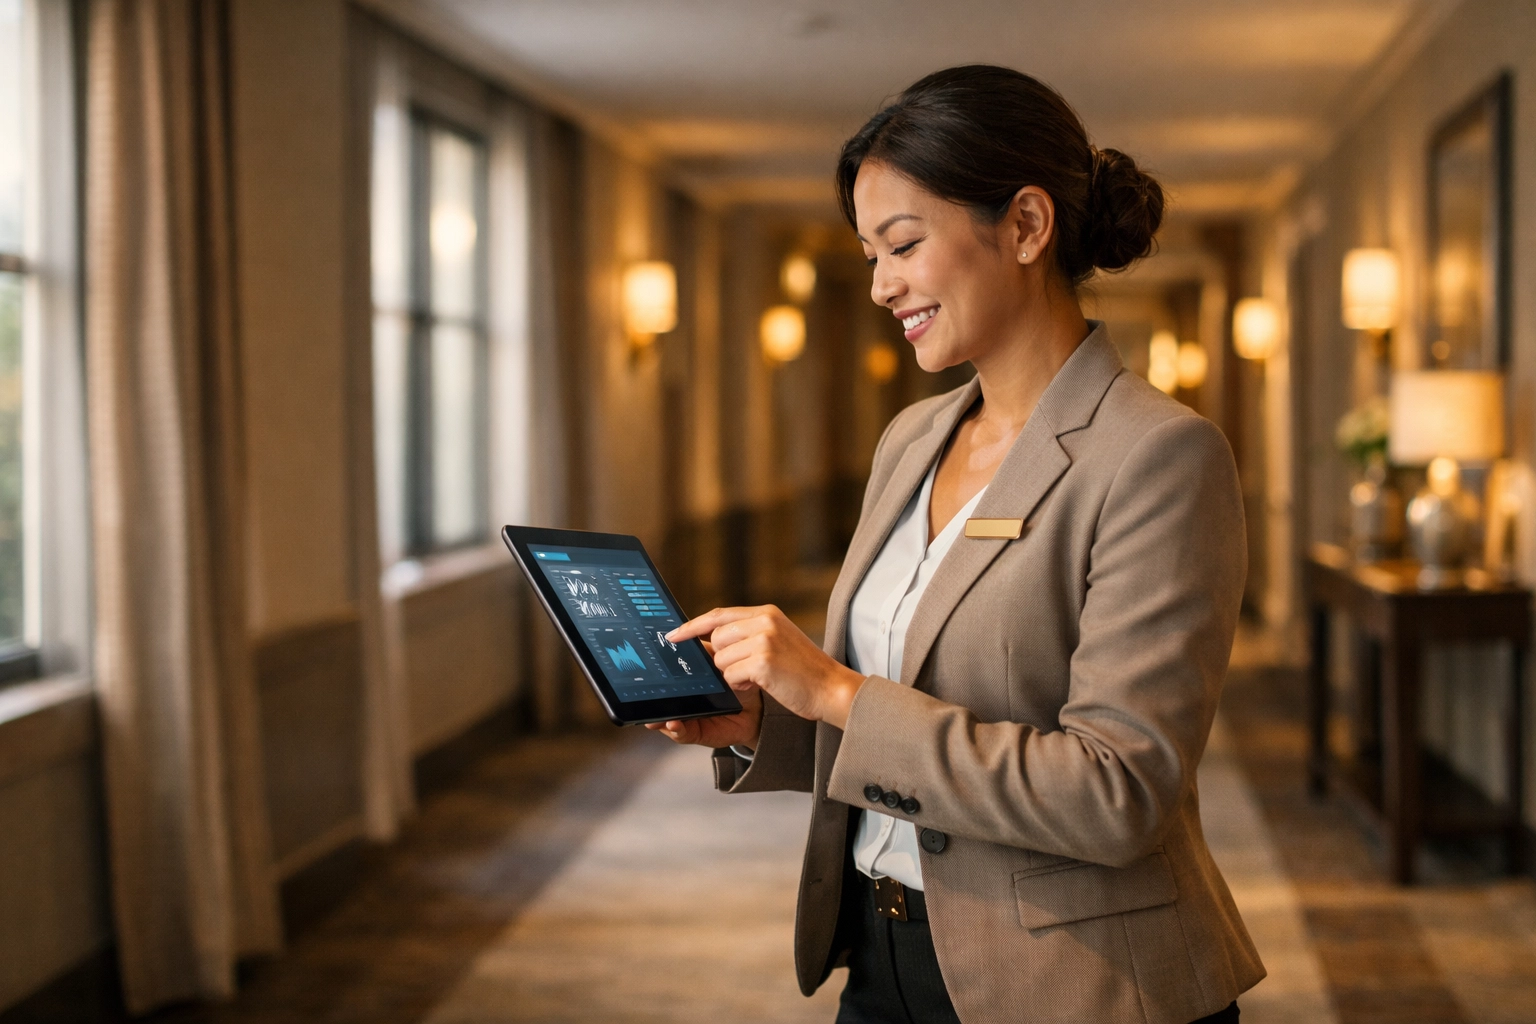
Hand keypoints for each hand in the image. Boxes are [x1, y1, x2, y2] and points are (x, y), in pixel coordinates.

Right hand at [646, 640, 764, 748]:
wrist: (756, 707)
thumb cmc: (736, 683)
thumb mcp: (716, 662)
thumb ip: (701, 651)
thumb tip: (682, 636)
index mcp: (685, 681)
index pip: (662, 678)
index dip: (651, 676)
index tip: (643, 670)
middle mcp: (682, 701)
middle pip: (658, 701)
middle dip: (649, 701)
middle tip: (644, 696)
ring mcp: (686, 718)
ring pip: (664, 720)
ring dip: (657, 719)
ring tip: (654, 716)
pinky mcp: (695, 733)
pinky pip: (682, 733)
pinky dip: (676, 730)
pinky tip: (674, 724)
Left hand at [665, 605, 866, 728]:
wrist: (832, 688)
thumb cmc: (803, 670)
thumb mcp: (777, 640)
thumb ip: (748, 634)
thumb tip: (709, 641)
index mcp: (766, 613)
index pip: (718, 615)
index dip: (692, 626)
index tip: (672, 636)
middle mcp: (764, 621)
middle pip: (716, 639)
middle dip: (723, 660)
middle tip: (747, 671)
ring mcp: (764, 640)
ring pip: (721, 660)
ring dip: (733, 674)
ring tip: (760, 677)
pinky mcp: (763, 662)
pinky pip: (730, 676)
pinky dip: (741, 686)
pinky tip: (762, 685)